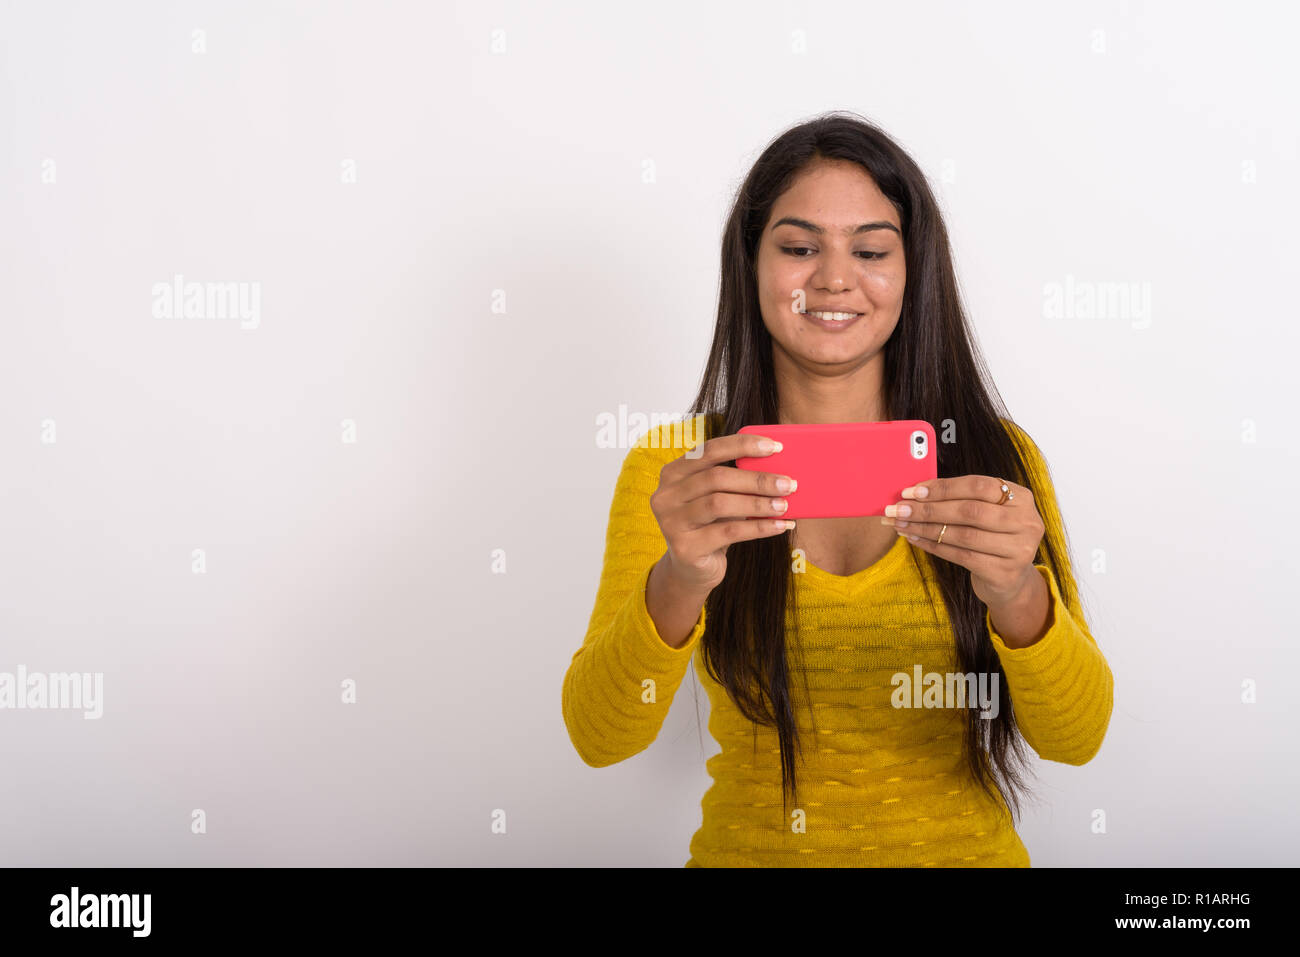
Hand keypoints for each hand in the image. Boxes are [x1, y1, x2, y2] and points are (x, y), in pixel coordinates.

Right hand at [648, 432, 797, 593]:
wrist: (692, 569)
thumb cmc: (711, 525)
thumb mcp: (718, 498)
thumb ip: (735, 481)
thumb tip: (778, 469)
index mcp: (673, 473)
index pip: (709, 450)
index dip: (743, 445)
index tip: (775, 447)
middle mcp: (666, 495)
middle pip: (716, 478)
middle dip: (757, 480)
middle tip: (789, 484)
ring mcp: (671, 522)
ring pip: (720, 504)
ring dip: (758, 504)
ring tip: (784, 505)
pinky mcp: (685, 548)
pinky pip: (728, 532)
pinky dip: (759, 528)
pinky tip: (780, 526)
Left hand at [882, 475, 1043, 607]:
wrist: (1010, 580)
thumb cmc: (990, 538)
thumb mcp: (986, 513)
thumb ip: (960, 499)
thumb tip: (915, 492)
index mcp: (1021, 497)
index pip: (978, 485)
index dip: (942, 487)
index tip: (912, 491)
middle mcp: (1026, 521)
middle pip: (970, 511)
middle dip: (929, 509)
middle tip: (899, 509)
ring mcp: (1019, 549)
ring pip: (964, 535)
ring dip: (927, 528)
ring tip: (901, 524)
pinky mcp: (1005, 573)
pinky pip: (961, 556)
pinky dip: (934, 546)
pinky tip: (915, 539)